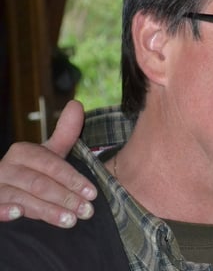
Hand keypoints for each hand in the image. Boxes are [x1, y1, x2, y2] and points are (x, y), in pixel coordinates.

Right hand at [0, 100, 95, 227]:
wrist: (4, 188)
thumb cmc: (34, 171)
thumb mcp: (50, 153)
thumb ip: (65, 133)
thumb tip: (76, 103)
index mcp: (23, 152)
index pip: (52, 165)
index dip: (73, 179)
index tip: (92, 193)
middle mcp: (6, 167)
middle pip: (40, 183)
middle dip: (66, 198)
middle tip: (87, 211)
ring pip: (23, 198)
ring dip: (47, 211)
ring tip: (70, 221)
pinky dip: (5, 211)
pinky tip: (18, 215)